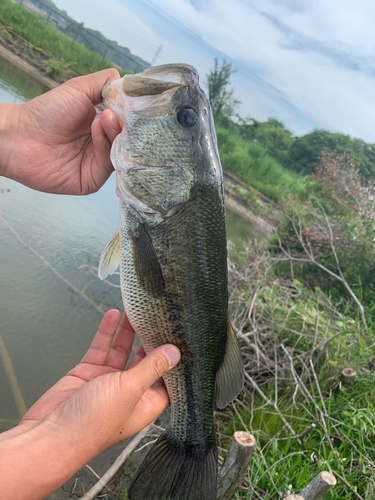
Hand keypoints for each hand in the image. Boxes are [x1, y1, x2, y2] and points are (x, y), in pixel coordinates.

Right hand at [0, 310, 179, 499]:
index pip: (166, 379)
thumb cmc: (93, 423)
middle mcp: (128, 392)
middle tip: (159, 317)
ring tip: (138, 311)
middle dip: (150, 340)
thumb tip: (174, 353)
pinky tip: (114, 315)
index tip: (180, 338)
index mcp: (145, 404)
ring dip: (129, 332)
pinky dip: (107, 332)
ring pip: (122, 351)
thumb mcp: (130, 390)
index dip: (172, 359)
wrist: (50, 434)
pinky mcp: (88, 372)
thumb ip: (152, 367)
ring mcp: (107, 381)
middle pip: (144, 360)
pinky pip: (101, 348)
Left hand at [1, 69, 121, 194]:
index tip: (134, 102)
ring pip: (120, 153)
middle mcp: (101, 147)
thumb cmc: (45, 112)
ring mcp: (97, 165)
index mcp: (101, 128)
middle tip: (121, 111)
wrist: (19, 135)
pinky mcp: (90, 181)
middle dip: (126, 125)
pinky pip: (106, 167)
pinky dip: (105, 146)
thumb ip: (105, 83)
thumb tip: (129, 83)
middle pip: (127, 141)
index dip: (132, 114)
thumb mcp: (79, 89)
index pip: (127, 125)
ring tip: (105, 116)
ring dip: (115, 132)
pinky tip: (97, 128)